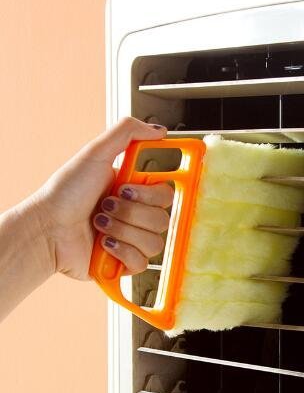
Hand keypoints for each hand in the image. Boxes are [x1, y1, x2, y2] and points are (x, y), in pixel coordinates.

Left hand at [35, 117, 172, 279]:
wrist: (46, 229)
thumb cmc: (65, 193)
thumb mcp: (95, 153)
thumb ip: (128, 132)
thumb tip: (159, 130)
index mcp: (136, 192)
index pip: (166, 194)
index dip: (149, 194)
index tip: (125, 188)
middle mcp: (137, 216)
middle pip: (162, 219)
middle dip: (129, 213)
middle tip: (105, 205)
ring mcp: (132, 240)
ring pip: (154, 242)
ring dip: (123, 231)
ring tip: (99, 224)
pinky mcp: (125, 262)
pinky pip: (142, 263)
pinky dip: (121, 251)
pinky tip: (104, 243)